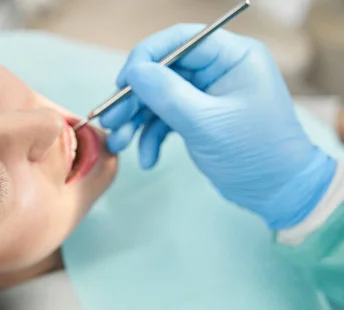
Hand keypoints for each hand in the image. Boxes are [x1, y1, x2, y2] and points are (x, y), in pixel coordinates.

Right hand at [100, 24, 335, 229]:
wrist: (275, 192)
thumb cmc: (253, 153)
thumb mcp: (206, 123)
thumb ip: (167, 94)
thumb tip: (133, 72)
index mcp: (232, 57)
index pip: (181, 40)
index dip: (147, 57)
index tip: (122, 82)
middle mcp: (218, 70)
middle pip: (164, 71)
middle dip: (135, 98)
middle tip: (111, 119)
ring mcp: (207, 94)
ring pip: (160, 97)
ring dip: (137, 120)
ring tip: (120, 144)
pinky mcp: (198, 117)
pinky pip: (166, 118)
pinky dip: (153, 137)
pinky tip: (148, 159)